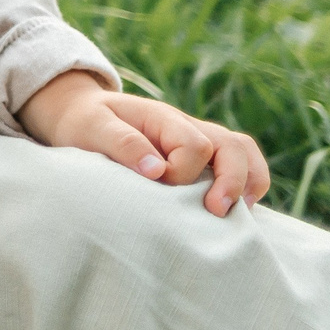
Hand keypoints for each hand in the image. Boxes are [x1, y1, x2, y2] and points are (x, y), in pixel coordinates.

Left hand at [18, 69, 271, 216]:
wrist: (79, 115)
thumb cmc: (85, 123)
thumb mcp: (93, 128)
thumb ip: (122, 144)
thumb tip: (157, 170)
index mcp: (164, 119)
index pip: (194, 144)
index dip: (182, 171)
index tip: (159, 186)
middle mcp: (188, 128)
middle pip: (233, 145)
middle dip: (232, 180)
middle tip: (216, 211)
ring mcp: (198, 142)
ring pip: (243, 152)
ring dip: (250, 182)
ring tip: (241, 214)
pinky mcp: (198, 160)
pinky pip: (237, 165)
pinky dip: (246, 186)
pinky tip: (238, 213)